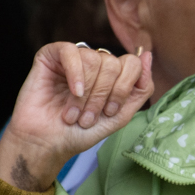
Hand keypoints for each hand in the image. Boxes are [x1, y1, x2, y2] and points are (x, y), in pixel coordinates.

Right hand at [0, 44, 153, 191]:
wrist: (47, 144)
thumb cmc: (80, 132)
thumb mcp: (121, 115)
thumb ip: (141, 88)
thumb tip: (147, 54)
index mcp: (111, 74)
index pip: (132, 64)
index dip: (123, 89)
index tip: (109, 112)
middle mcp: (93, 62)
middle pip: (113, 63)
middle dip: (103, 95)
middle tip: (88, 118)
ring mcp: (72, 58)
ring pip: (93, 59)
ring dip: (87, 93)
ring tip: (74, 114)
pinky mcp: (49, 56)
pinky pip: (70, 51)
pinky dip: (75, 73)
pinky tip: (73, 90)